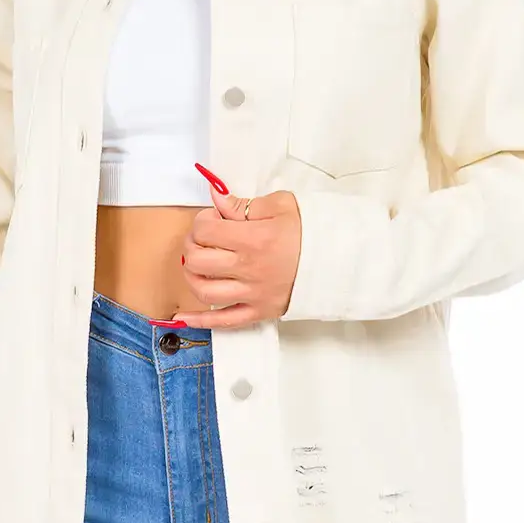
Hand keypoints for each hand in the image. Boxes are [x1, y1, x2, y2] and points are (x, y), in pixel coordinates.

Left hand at [172, 169, 301, 327]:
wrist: (340, 259)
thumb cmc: (311, 231)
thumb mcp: (281, 206)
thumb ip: (244, 205)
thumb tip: (216, 200)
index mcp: (254, 240)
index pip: (205, 231)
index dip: (201, 222)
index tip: (212, 220)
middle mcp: (250, 269)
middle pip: (197, 261)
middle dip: (191, 246)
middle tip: (201, 240)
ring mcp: (253, 294)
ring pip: (204, 291)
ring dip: (192, 277)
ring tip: (197, 266)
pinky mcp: (259, 312)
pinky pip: (223, 322)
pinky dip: (199, 321)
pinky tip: (183, 317)